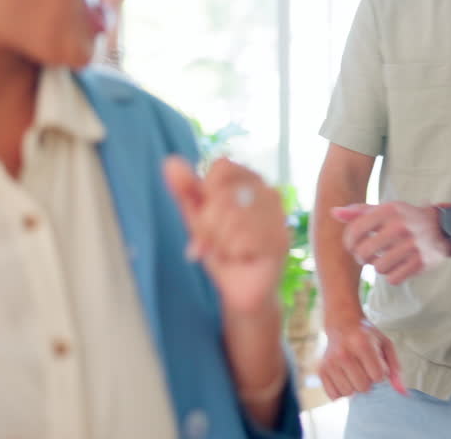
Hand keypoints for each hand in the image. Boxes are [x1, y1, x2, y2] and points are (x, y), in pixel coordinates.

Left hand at [164, 156, 288, 315]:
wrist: (239, 289)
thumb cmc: (221, 249)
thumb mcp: (198, 218)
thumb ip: (186, 190)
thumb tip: (170, 161)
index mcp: (249, 179)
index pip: (222, 167)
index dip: (206, 191)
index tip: (205, 214)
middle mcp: (269, 192)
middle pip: (224, 193)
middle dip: (208, 224)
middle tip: (211, 242)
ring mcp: (278, 216)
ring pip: (233, 217)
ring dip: (220, 242)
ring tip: (227, 251)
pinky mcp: (280, 240)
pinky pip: (244, 239)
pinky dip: (233, 253)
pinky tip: (240, 258)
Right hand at [318, 317, 406, 398]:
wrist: (342, 323)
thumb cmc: (366, 335)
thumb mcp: (385, 344)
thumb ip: (395, 367)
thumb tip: (402, 392)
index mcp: (361, 344)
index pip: (378, 376)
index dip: (380, 373)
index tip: (376, 364)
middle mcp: (343, 354)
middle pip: (363, 387)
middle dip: (368, 381)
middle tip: (365, 368)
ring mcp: (330, 363)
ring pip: (348, 393)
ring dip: (354, 387)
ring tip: (354, 372)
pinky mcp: (321, 370)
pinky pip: (334, 395)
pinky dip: (341, 391)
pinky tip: (344, 378)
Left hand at [332, 202, 449, 284]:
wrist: (443, 226)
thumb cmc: (405, 218)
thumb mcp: (384, 209)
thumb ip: (358, 212)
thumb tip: (333, 212)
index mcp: (388, 210)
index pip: (355, 231)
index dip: (348, 242)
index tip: (352, 246)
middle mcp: (400, 226)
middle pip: (363, 253)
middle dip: (361, 257)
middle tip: (365, 256)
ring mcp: (412, 244)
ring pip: (378, 268)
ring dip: (377, 267)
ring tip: (382, 260)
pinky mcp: (421, 262)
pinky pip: (393, 278)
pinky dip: (391, 276)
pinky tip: (396, 266)